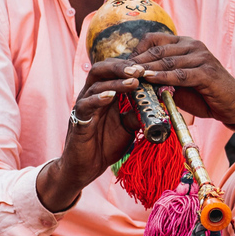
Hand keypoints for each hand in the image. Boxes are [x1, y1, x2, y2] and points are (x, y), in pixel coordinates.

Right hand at [37, 59, 141, 211]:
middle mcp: (91, 96)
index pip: (113, 71)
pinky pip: (86, 105)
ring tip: (133, 81)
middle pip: (101, 69)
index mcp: (103, 94)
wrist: (86, 168)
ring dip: (115, 82)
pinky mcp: (78, 120)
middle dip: (120, 67)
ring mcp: (83, 107)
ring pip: (96, 85)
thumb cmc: (104, 145)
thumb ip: (137, 114)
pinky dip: (98, 98)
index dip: (128, 67)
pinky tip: (111, 96)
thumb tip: (156, 105)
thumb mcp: (127, 127)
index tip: (147, 68)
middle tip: (139, 70)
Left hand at [129, 33, 234, 128]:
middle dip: (136, 61)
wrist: (232, 104)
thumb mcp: (177, 83)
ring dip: (146, 69)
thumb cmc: (203, 94)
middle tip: (118, 70)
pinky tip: (148, 80)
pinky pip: (180, 74)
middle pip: (157, 50)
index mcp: (184, 43)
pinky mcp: (207, 72)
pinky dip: (163, 77)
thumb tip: (133, 79)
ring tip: (128, 75)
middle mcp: (193, 46)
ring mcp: (201, 57)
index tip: (120, 65)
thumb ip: (159, 77)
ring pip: (167, 61)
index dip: (135, 51)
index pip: (154, 40)